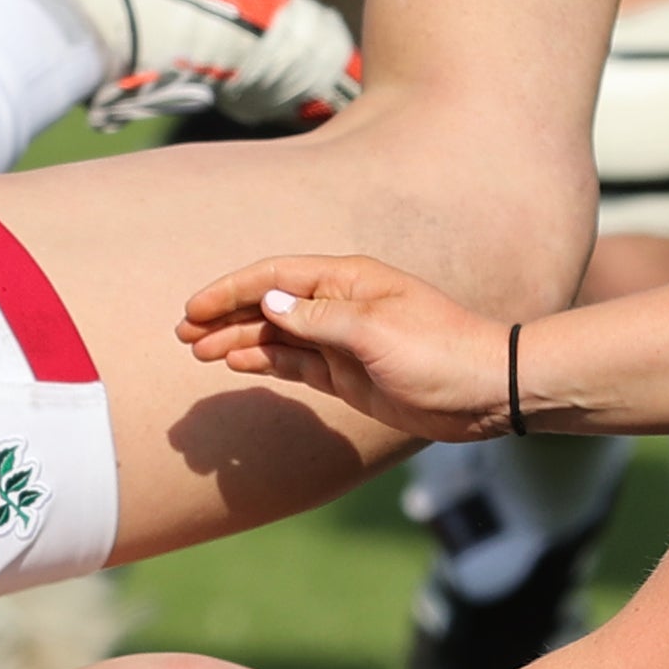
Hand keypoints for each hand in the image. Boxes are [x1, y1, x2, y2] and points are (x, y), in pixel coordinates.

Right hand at [178, 253, 517, 438]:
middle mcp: (339, 305)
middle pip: (268, 305)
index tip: (193, 309)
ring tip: (198, 354)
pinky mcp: (348, 374)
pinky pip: (296, 363)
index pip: (274, 277)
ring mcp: (342, 341)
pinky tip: (236, 364)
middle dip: (224, 318)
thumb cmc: (439, 351)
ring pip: (277, 337)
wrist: (486, 392)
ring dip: (238, 342)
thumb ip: (318, 319)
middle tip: (182, 337)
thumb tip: (269, 303)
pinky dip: (265, 363)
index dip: (230, 290)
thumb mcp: (375, 333)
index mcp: (346, 280)